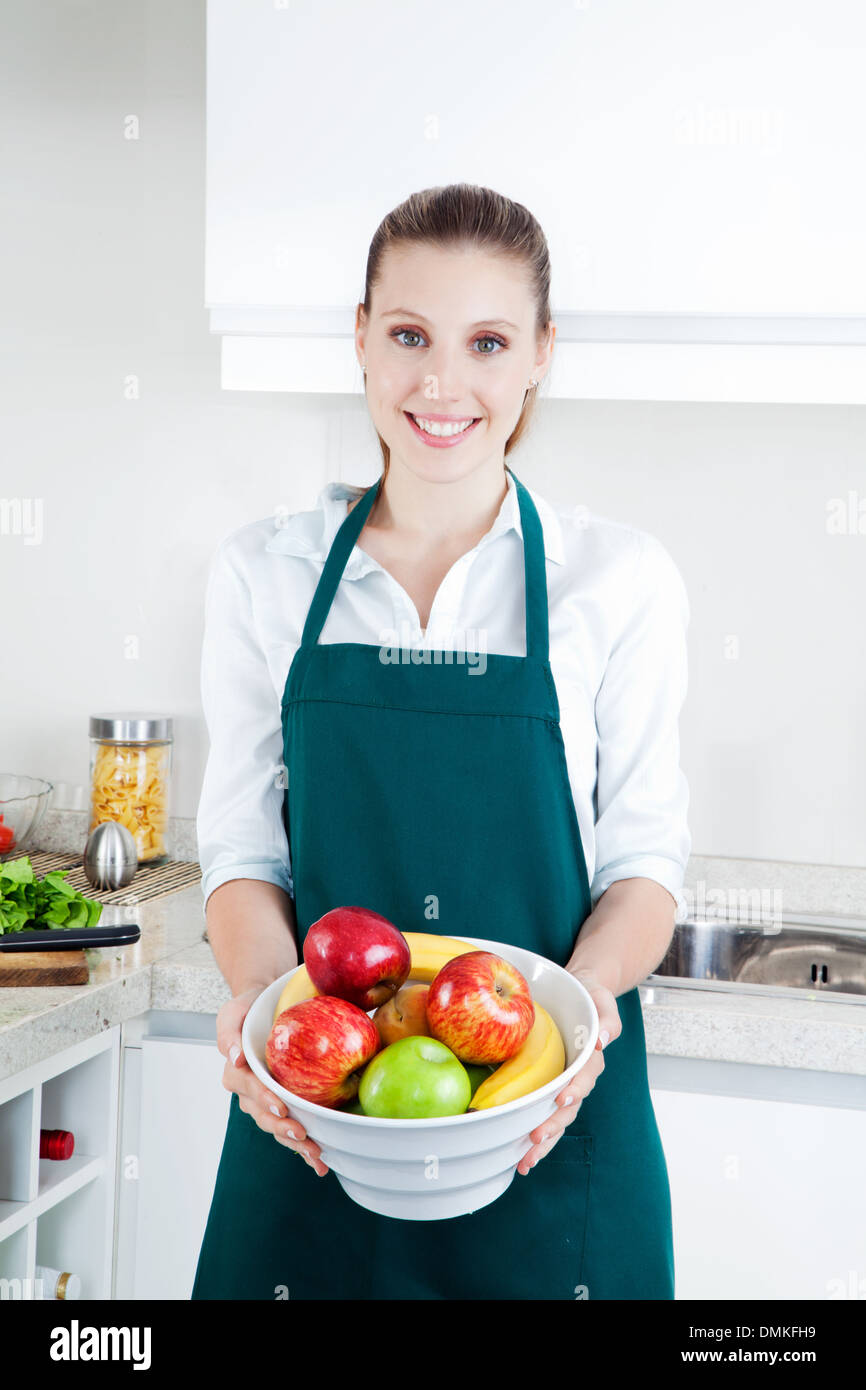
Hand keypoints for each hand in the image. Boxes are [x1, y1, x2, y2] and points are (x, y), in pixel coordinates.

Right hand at [215, 985, 327, 1175]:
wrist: (265, 1006)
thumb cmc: (249, 1008)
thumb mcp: (233, 1011)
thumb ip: (229, 1033)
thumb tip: (234, 1057)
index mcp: (236, 1073)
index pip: (249, 1088)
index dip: (264, 1099)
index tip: (280, 1105)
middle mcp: (249, 1093)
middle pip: (263, 1115)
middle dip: (282, 1128)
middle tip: (302, 1134)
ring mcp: (266, 1102)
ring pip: (277, 1126)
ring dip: (295, 1144)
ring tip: (316, 1154)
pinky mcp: (283, 1105)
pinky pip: (291, 1127)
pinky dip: (304, 1148)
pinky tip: (321, 1162)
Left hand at [516, 967, 621, 1175]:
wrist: (581, 997)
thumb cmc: (591, 998)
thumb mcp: (602, 1001)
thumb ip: (607, 1019)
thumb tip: (602, 1040)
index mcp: (592, 1059)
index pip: (585, 1077)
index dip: (575, 1089)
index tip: (562, 1099)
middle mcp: (579, 1078)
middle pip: (569, 1107)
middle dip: (553, 1125)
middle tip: (535, 1139)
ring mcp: (565, 1087)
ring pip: (557, 1119)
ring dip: (544, 1141)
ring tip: (526, 1161)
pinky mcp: (550, 1089)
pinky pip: (543, 1115)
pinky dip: (534, 1136)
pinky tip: (520, 1156)